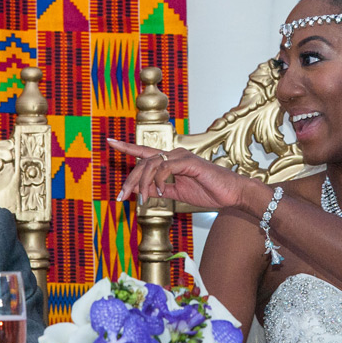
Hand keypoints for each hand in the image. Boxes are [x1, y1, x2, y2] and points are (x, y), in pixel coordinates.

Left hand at [107, 138, 260, 211]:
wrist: (231, 195)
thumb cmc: (209, 192)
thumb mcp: (178, 193)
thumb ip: (161, 189)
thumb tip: (142, 191)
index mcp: (171, 161)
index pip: (145, 153)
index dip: (127, 147)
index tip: (110, 142)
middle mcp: (174, 154)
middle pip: (143, 162)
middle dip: (129, 180)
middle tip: (120, 196)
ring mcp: (182, 156)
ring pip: (151, 165)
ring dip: (142, 184)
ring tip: (142, 199)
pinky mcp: (189, 162)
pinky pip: (165, 168)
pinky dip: (157, 180)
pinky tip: (156, 192)